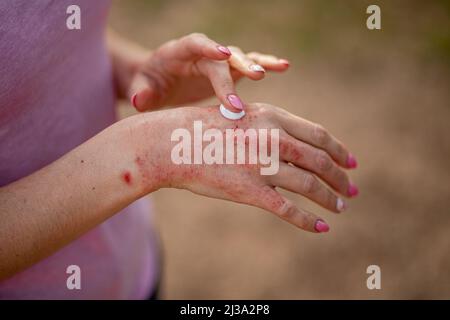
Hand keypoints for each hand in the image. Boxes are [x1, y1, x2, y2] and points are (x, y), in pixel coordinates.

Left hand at [127, 33, 288, 111]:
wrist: (159, 82)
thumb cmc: (149, 84)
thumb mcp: (140, 88)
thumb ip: (140, 93)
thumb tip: (140, 101)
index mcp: (177, 52)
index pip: (194, 44)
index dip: (209, 47)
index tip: (223, 55)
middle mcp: (201, 53)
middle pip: (222, 56)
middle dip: (237, 67)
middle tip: (254, 78)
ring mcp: (217, 61)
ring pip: (239, 58)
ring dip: (257, 62)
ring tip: (277, 67)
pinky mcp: (228, 71)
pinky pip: (248, 65)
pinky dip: (265, 64)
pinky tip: (283, 66)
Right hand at [129, 103, 357, 232]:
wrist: (172, 143)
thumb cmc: (203, 129)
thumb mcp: (242, 115)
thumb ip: (269, 126)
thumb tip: (293, 143)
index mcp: (272, 117)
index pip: (318, 135)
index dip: (339, 150)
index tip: (351, 162)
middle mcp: (272, 139)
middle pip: (319, 161)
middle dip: (340, 177)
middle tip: (352, 190)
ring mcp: (262, 165)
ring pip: (309, 185)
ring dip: (330, 199)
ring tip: (340, 208)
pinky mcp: (250, 191)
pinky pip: (287, 209)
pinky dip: (308, 220)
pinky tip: (321, 227)